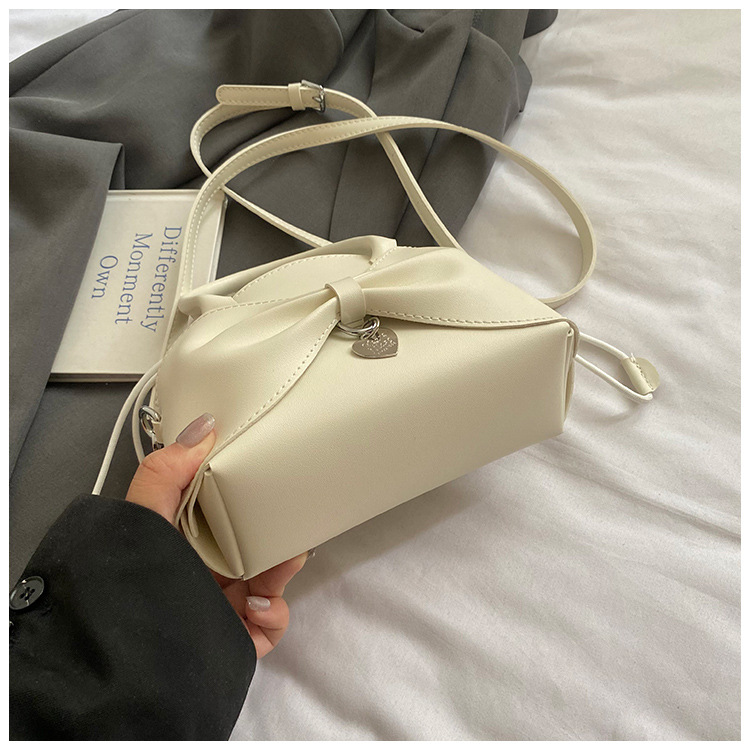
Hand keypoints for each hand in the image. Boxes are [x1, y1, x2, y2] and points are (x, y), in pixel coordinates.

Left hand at [125, 412, 308, 656]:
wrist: (123, 660)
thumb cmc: (133, 578)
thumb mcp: (142, 518)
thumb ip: (166, 471)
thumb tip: (207, 425)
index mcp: (185, 543)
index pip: (225, 515)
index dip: (250, 499)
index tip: (269, 483)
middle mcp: (204, 575)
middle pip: (254, 550)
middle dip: (276, 538)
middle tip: (289, 527)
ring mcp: (221, 610)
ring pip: (268, 585)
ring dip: (280, 572)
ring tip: (282, 565)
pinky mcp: (234, 641)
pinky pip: (268, 628)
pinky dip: (273, 616)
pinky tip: (258, 606)